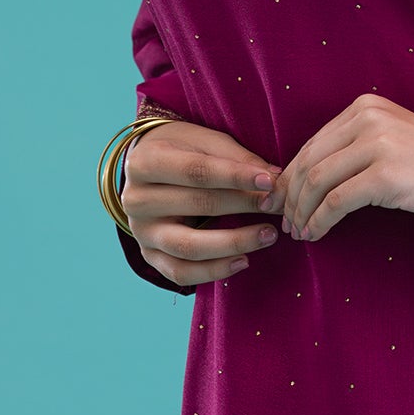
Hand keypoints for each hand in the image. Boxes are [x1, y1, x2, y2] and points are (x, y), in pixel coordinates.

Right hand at [121, 118, 284, 285]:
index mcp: (145, 162)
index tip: (270, 180)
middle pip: (196, 205)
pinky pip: (181, 273)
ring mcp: (141, 232)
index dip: (236, 176)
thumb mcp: (205, 141)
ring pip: (188, 246)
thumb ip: (236, 158)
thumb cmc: (183, 149)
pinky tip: (244, 261)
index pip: (196, 171)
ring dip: (234, 243)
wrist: (147, 168)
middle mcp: (136, 200)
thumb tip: (274, 178)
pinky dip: (214, 271)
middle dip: (243, 205)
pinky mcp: (149, 256)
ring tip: (268, 235)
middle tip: (276, 205)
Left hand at [277, 93, 413, 242]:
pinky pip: (336, 202)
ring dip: (302, 211)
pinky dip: (320, 221)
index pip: (313, 143)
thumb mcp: (387, 140)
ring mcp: (377, 144)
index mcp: (364, 107)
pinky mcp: (384, 174)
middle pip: (309, 162)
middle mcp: (367, 118)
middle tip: (284, 221)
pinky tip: (316, 234)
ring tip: (299, 231)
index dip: (290, 175)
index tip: (279, 199)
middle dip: (290, 196)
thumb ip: (350, 148)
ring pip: (317, 182)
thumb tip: (302, 178)